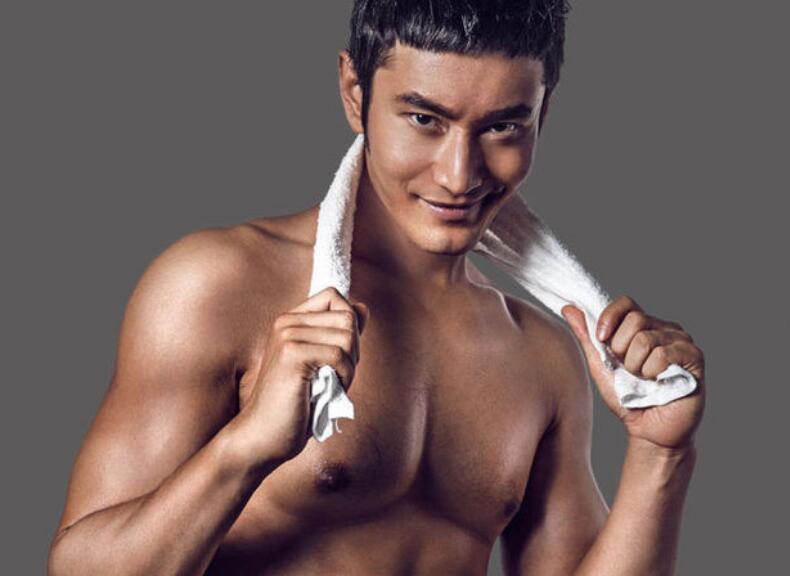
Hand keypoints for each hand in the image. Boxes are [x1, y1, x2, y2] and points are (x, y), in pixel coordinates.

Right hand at [234, 287, 369, 464]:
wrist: (263, 436)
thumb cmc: (294, 404)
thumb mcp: (322, 363)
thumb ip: (340, 333)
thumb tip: (363, 307)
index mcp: (290, 321)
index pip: (334, 296)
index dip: (349, 324)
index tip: (340, 354)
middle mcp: (286, 322)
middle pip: (347, 315)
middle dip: (354, 348)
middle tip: (339, 375)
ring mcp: (287, 336)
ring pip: (347, 335)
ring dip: (350, 366)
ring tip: (333, 385)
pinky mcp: (292, 354)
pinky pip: (339, 355)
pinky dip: (344, 376)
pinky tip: (330, 390)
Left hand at [561, 295, 704, 451]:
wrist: (649, 431)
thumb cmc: (628, 399)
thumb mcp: (600, 365)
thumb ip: (587, 337)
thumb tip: (568, 308)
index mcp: (644, 327)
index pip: (626, 302)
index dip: (609, 317)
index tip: (601, 338)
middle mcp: (665, 329)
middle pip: (635, 319)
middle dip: (621, 350)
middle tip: (629, 371)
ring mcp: (682, 341)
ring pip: (646, 339)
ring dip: (636, 367)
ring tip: (644, 380)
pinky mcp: (694, 358)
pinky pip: (662, 355)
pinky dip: (652, 374)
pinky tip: (659, 384)